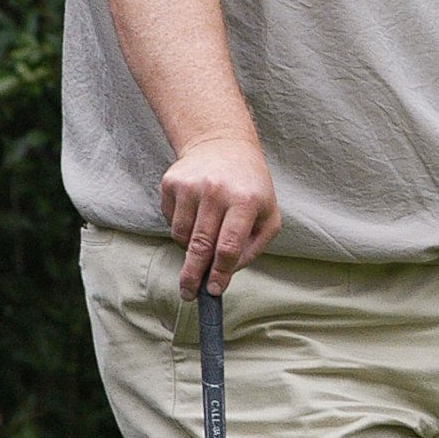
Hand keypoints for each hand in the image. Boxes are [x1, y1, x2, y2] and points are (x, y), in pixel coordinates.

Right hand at [160, 133, 281, 298]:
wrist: (221, 144)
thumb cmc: (249, 186)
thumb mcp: (267, 214)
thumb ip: (252, 247)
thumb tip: (225, 274)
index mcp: (245, 200)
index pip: (228, 247)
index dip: (219, 273)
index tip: (214, 290)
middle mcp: (216, 191)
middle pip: (200, 246)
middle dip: (193, 275)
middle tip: (188, 294)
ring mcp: (190, 186)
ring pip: (182, 236)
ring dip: (190, 248)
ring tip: (204, 236)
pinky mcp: (171, 183)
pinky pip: (171, 221)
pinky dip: (181, 227)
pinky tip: (195, 212)